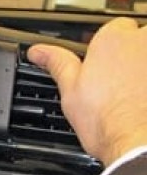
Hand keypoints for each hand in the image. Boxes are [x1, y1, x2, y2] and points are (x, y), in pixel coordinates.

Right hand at [28, 18, 146, 165]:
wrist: (139, 144)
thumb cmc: (107, 120)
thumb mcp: (70, 90)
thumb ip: (57, 63)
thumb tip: (38, 51)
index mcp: (112, 38)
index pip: (113, 29)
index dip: (106, 51)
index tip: (102, 69)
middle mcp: (143, 41)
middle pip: (139, 41)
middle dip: (132, 58)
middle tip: (119, 87)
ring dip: (143, 72)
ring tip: (136, 97)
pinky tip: (144, 102)